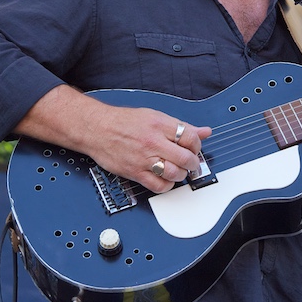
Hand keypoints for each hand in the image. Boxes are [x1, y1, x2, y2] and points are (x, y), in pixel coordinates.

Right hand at [88, 104, 212, 192]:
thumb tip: (204, 131)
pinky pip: (158, 186)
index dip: (198, 145)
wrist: (96, 129)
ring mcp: (144, 158)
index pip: (190, 137)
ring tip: (179, 170)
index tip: (195, 148)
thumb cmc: (123, 122)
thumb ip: (180, 126)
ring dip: (182, 174)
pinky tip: (166, 179)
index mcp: (159, 124)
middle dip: (193, 162)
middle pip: (185, 157)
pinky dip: (167, 185)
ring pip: (174, 173)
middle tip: (192, 163)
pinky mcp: (135, 172)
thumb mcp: (155, 116)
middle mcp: (153, 142)